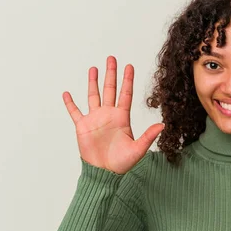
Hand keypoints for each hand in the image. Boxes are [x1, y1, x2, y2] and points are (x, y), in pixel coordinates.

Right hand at [62, 56, 164, 173]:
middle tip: (112, 58)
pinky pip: (75, 112)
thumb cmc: (122, 163)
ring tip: (94, 68)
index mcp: (122, 118)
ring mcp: (95, 119)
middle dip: (111, 74)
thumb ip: (149, 136)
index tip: (129, 66)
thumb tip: (163, 125)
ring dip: (93, 82)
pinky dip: (70, 103)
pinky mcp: (83, 127)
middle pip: (110, 89)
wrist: (104, 172)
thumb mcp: (138, 149)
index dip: (127, 80)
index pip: (125, 94)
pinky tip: (67, 93)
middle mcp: (109, 115)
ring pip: (94, 96)